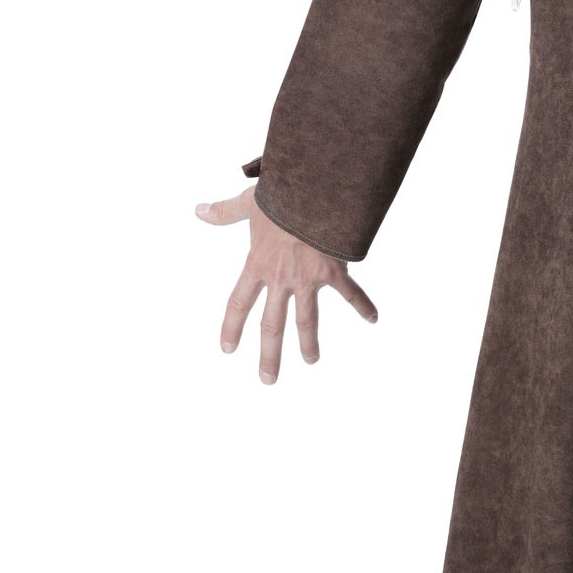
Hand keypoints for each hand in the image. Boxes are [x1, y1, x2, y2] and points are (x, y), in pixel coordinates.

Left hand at [195, 188, 376, 383]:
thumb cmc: (281, 195)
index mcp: (258, 264)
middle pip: (272, 325)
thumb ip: (225, 212)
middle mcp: (281, 279)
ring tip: (310, 361)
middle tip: (267, 380)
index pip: (239, 302)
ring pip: (306, 320)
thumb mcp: (249, 203)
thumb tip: (199, 211)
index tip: (228, 349)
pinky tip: (373, 319)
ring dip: (308, 344)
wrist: (313, 192)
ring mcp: (308, 279)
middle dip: (269, 355)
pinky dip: (363, 306)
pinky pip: (350, 294)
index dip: (232, 327)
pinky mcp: (333, 272)